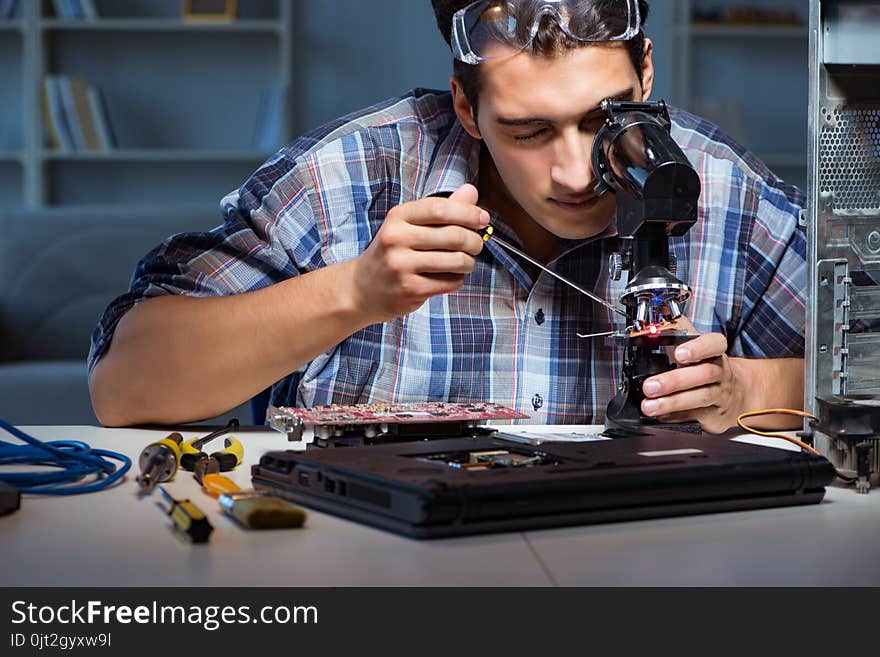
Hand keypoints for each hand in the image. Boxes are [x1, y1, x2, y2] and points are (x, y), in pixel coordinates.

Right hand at [349, 184, 487, 322]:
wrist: (362, 289)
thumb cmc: (393, 252)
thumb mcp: (409, 225)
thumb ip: (441, 209)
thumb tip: (472, 191)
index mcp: (398, 217)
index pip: (440, 209)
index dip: (468, 212)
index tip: (483, 218)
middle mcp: (396, 238)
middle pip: (453, 235)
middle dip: (474, 240)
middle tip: (477, 245)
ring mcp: (401, 266)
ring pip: (456, 261)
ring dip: (469, 262)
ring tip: (466, 262)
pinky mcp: (409, 289)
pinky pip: (450, 282)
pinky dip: (457, 279)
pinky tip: (449, 276)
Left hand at [640, 317, 747, 433]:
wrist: (739, 394)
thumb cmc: (708, 366)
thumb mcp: (696, 346)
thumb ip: (676, 333)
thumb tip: (653, 322)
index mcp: (715, 352)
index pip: (714, 344)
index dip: (698, 348)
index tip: (679, 353)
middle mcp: (721, 373)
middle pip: (703, 374)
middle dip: (674, 381)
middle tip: (649, 386)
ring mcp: (720, 395)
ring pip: (700, 398)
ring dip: (671, 403)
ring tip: (649, 406)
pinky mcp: (715, 416)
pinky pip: (696, 417)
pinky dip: (677, 417)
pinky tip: (661, 416)